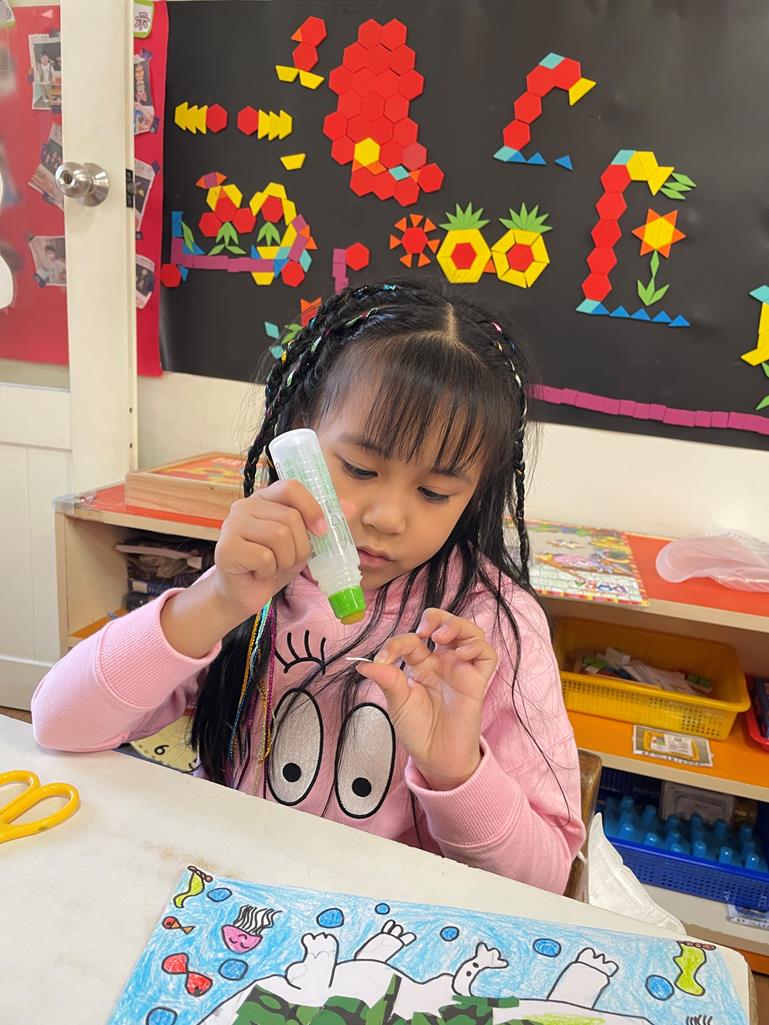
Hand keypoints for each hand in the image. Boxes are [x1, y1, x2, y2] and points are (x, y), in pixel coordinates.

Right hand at [211, 479, 325, 621]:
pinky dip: (269, 571)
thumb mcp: (302, 543)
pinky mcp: (226, 548)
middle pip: (290, 518)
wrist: (243, 595)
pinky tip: (258, 573)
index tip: (321, 531)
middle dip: (300, 547)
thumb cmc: (272, 565)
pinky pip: (264, 557)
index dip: (311, 508)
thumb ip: (322, 524)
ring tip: (273, 567)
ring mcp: (232, 525)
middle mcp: (245, 506)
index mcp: (265, 499)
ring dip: (285, 560)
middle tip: (288, 560)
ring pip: (279, 536)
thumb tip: (351, 507)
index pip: (291, 487)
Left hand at [356, 610, 497, 790]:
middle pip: (446, 623)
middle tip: (424, 632)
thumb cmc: (418, 732)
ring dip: (456, 625)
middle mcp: (442, 662)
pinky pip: (487, 654)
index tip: (383, 659)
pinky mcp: (477, 681)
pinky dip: (476, 647)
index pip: (412, 640)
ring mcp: (461, 669)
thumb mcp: (398, 703)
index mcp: (421, 665)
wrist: (436, 758)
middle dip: (436, 617)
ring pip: (469, 632)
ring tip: (441, 637)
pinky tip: (460, 654)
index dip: (396, 643)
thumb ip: (386, 680)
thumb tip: (362, 664)